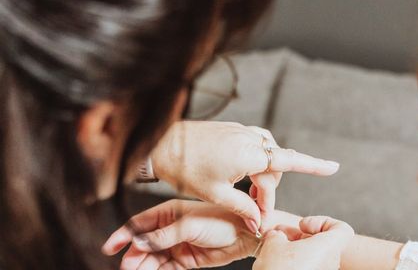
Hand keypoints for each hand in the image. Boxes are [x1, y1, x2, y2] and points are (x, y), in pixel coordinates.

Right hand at [102, 199, 259, 268]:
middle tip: (127, 266)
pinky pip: (164, 268)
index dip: (124, 234)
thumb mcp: (190, 225)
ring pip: (152, 258)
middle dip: (133, 255)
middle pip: (143, 244)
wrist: (246, 235)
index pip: (140, 223)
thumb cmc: (223, 220)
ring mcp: (177, 245)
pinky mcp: (185, 260)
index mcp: (170, 213)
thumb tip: (139, 242)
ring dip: (142, 266)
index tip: (110, 246)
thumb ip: (164, 236)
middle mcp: (171, 228)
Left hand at [150, 121, 339, 232]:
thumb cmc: (186, 169)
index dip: (315, 165)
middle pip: (275, 167)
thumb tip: (259, 222)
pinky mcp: (234, 129)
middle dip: (269, 190)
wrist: (162, 144)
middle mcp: (250, 138)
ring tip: (249, 195)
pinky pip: (255, 145)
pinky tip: (243, 175)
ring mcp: (242, 131)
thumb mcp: (216, 195)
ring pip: (266, 156)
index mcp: (250, 154)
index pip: (290, 161)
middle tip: (256, 213)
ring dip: (263, 176)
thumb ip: (243, 207)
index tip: (334, 167)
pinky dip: (255, 162)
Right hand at [253, 216, 353, 269]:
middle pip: (324, 243)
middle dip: (301, 236)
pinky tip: (278, 263)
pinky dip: (296, 263)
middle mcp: (331, 263)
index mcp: (328, 248)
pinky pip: (310, 269)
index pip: (342, 229)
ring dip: (297, 250)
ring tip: (276, 249)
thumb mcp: (273, 244)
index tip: (303, 226)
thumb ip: (279, 234)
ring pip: (315, 257)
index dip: (323, 222)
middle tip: (282, 235)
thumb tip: (277, 235)